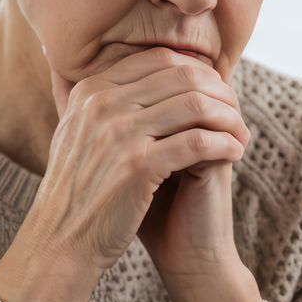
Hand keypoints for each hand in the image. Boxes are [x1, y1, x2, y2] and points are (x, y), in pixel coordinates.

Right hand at [0, 47, 247, 301]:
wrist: (60, 241)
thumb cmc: (78, 191)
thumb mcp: (79, 133)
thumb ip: (106, 103)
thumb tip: (148, 75)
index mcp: (90, 90)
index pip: (160, 60)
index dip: (198, 73)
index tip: (217, 93)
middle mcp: (102, 104)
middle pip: (183, 77)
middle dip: (220, 93)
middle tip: (237, 113)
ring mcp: (119, 133)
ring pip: (196, 106)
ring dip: (229, 119)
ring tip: (241, 135)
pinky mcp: (137, 166)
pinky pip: (197, 142)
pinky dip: (223, 145)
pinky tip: (234, 154)